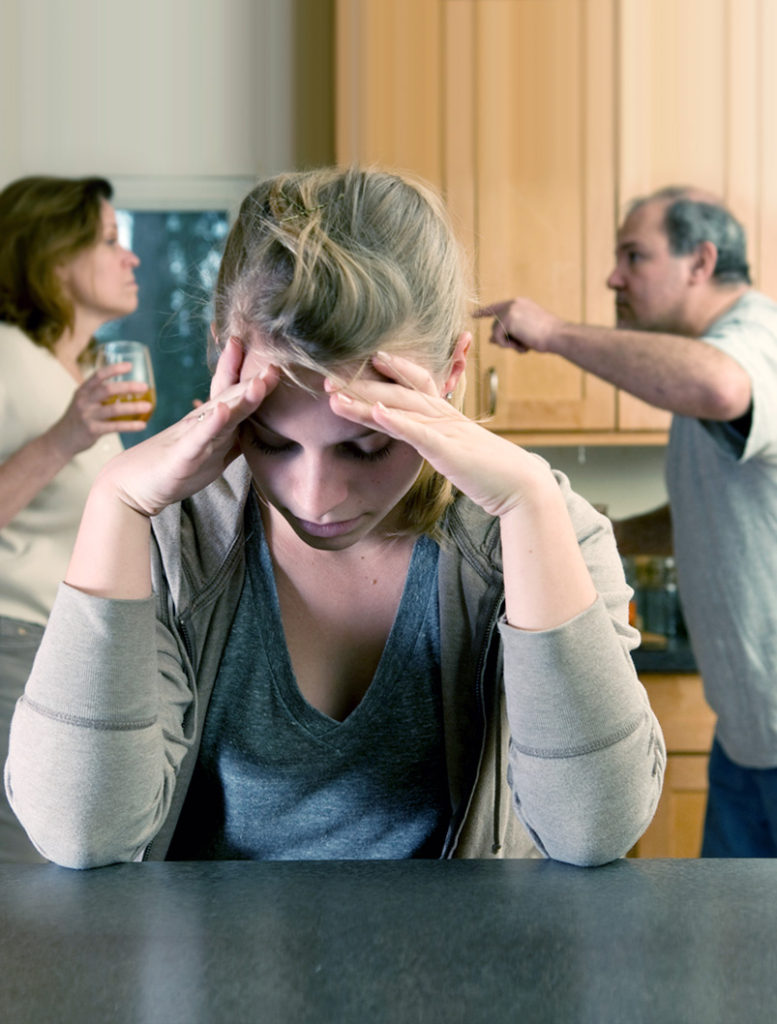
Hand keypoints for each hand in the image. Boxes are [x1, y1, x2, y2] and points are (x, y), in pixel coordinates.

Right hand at [51, 364, 153, 456]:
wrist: (61, 440)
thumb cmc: (78, 418)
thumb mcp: (84, 402)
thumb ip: (100, 395)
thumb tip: (127, 389)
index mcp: (83, 391)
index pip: (98, 375)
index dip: (114, 369)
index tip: (130, 366)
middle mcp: (84, 401)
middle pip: (108, 389)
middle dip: (128, 387)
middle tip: (144, 387)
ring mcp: (88, 416)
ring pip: (114, 409)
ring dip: (133, 407)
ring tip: (148, 406)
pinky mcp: (92, 430)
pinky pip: (115, 427)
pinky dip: (130, 426)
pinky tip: (142, 425)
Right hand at [99, 338, 278, 516]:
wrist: (132, 485)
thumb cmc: (174, 468)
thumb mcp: (213, 453)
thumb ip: (233, 440)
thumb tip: (257, 431)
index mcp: (212, 422)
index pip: (233, 392)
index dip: (250, 374)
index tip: (271, 357)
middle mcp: (203, 422)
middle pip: (233, 396)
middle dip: (255, 378)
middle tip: (277, 360)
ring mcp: (193, 436)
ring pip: (223, 413)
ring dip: (242, 396)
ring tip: (261, 380)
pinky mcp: (184, 454)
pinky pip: (201, 437)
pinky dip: (213, 423)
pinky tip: (224, 410)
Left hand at [325, 351, 553, 518]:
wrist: (521, 486)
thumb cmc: (491, 471)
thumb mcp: (460, 450)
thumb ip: (441, 440)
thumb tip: (427, 439)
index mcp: (446, 415)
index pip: (415, 381)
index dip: (390, 368)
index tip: (364, 360)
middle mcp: (444, 415)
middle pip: (397, 391)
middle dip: (361, 383)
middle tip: (328, 377)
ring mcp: (445, 430)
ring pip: (400, 407)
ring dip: (365, 399)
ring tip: (335, 393)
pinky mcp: (448, 450)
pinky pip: (418, 432)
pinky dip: (396, 420)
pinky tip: (376, 413)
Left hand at [473, 297, 563, 352]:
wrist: (557, 335)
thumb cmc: (546, 336)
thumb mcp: (524, 334)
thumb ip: (508, 333)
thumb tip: (489, 339)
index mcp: (519, 304)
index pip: (497, 307)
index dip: (484, 312)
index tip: (473, 314)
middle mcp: (513, 304)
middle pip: (495, 325)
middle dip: (502, 339)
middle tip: (518, 346)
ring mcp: (509, 309)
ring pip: (495, 332)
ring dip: (507, 343)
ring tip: (524, 345)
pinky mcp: (507, 318)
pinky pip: (497, 337)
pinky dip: (507, 345)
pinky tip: (520, 345)